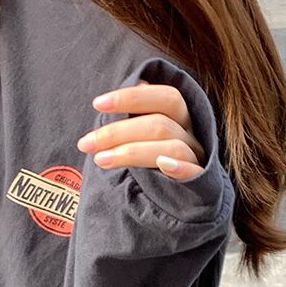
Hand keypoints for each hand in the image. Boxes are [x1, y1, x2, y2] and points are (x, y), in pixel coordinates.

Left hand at [76, 79, 205, 178]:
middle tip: (86, 143)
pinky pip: (194, 173)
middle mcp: (191, 135)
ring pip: (171, 148)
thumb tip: (136, 83)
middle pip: (160, 124)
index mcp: (180, 118)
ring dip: (132, 152)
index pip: (164, 97)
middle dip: (118, 132)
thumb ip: (138, 115)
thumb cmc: (150, 163)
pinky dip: (180, 167)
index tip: (97, 104)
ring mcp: (196, 160)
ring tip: (100, 160)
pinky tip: (162, 165)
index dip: (131, 97)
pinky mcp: (199, 185)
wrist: (175, 203)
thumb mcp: (142, 136)